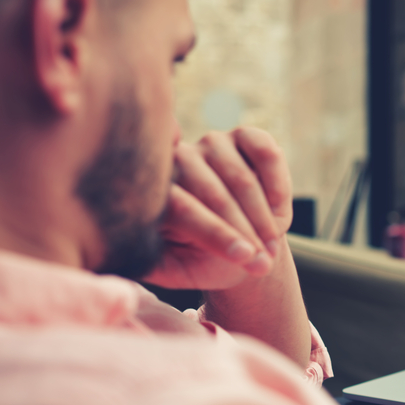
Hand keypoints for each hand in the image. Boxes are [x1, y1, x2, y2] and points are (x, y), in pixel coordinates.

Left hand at [142, 128, 292, 291]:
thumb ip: (152, 263)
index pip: (183, 207)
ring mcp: (211, 142)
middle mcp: (178, 157)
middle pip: (215, 194)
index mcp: (155, 189)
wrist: (242, 241)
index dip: (217, 234)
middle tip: (263, 264)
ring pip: (242, 178)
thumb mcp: (178, 269)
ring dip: (264, 218)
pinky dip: (279, 186)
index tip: (243, 257)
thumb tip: (123, 260)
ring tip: (272, 248)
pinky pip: (267, 154)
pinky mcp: (245, 136)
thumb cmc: (205, 258)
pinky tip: (280, 215)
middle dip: (246, 232)